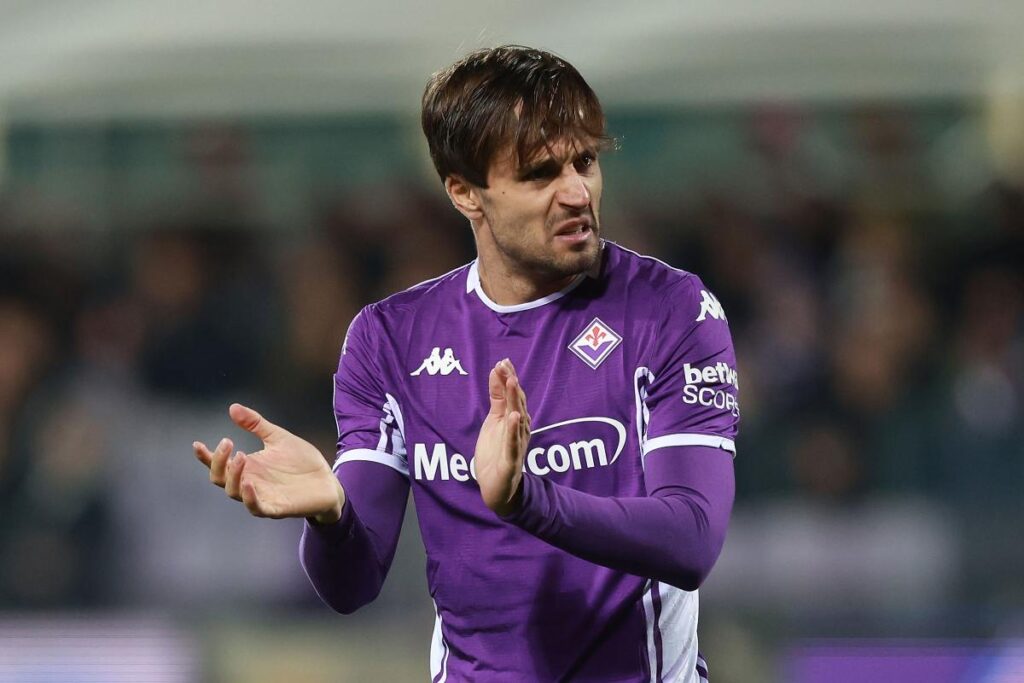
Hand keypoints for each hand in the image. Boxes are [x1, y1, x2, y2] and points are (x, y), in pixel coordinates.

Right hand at [194, 403, 344, 523]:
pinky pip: (256, 507)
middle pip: (220, 479)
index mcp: (248, 467)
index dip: (206, 457)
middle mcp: (250, 483)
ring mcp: (261, 496)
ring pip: (234, 493)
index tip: (197, 445)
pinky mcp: (276, 508)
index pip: (220, 464)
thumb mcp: (278, 438)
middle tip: (228, 442)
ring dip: (233, 476)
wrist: (328, 480)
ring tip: (241, 456)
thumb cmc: (302, 462)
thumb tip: (232, 407)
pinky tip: (249, 483)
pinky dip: (249, 497)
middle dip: (219, 462)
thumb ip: (256, 425)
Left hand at [474, 359, 530, 515]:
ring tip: (512, 383)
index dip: (509, 378)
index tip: (503, 361)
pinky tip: (513, 417)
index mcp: (515, 420)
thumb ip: (497, 398)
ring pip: (518, 420)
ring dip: (516, 401)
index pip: (514, 396)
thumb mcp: (493, 421)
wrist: (496, 488)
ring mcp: (517, 445)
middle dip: (512, 385)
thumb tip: (496, 372)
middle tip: (505, 366)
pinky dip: (513, 430)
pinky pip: (514, 444)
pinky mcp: (511, 461)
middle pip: (518, 403)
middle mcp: (519, 430)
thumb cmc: (496, 452)